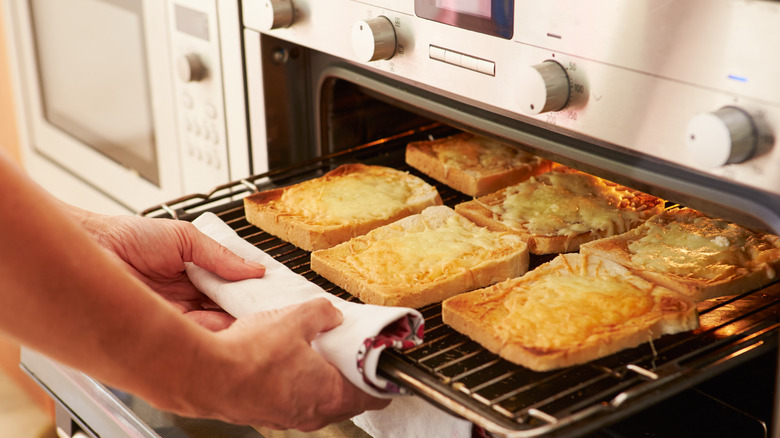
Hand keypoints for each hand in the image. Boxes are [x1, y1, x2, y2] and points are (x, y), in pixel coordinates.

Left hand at [89, 214, 265, 329]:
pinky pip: (196, 334)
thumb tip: (255, 269)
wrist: (94, 248)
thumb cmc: (129, 237)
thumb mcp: (185, 238)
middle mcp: (188, 298)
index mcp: (195, 276)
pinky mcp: (165, 328)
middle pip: (227, 310)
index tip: (272, 293)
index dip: (251, 292)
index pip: (231, 289)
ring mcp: (178, 315)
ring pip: (216, 326)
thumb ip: (220, 255)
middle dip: (248, 310)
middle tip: (270, 309)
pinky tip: (227, 325)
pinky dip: (214, 332)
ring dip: (234, 322)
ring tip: (254, 317)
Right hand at [191, 298, 390, 429]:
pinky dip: (292, 382)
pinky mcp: (263, 413)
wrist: (203, 375)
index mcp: (331, 395)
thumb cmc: (249, 356)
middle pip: (346, 399)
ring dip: (319, 378)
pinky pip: (289, 398)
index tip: (382, 361)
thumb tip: (330, 313)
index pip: (375, 394)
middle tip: (346, 350)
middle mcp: (312, 413)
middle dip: (349, 375)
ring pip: (316, 399)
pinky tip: (281, 359)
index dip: (381, 375)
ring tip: (312, 350)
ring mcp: (286, 417)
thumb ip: (322, 314)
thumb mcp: (296, 319)